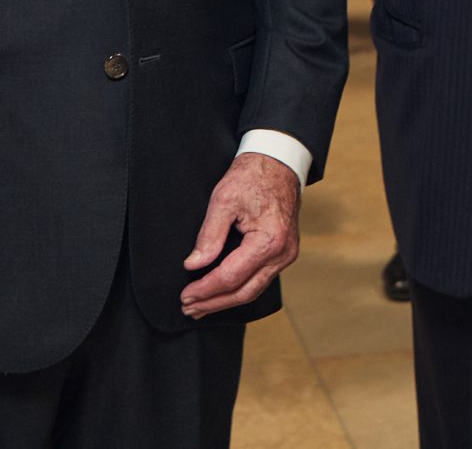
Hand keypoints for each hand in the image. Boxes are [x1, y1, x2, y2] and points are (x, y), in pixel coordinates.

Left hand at [179, 152, 300, 317]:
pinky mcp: (285, 253)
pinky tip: (222, 292)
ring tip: (201, 306)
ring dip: (226, 301)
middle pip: (244, 292)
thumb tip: (193, 265)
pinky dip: (240, 289)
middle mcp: (282, 253)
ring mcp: (286, 255)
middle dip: (213, 303)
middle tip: (188, 308)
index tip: (184, 295)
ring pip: (254, 290)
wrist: (279, 162)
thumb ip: (209, 236)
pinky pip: (261, 280)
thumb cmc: (252, 176)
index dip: (204, 289)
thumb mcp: (224, 200)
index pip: (230, 277)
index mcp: (269, 240)